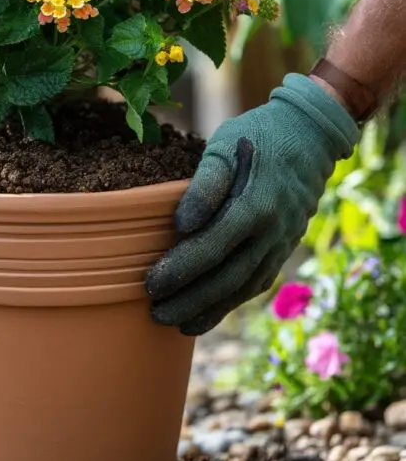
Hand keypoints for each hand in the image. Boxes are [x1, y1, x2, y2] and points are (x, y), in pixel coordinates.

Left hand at [146, 74, 358, 334]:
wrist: (311, 137)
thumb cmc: (258, 137)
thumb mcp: (226, 145)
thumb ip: (205, 185)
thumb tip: (181, 224)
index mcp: (256, 205)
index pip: (213, 246)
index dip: (181, 269)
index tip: (151, 284)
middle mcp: (272, 232)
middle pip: (227, 276)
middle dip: (190, 300)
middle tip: (156, 313)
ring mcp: (281, 243)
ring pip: (243, 287)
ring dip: (209, 309)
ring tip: (175, 323)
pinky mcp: (283, 248)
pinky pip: (257, 282)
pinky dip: (231, 302)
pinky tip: (206, 314)